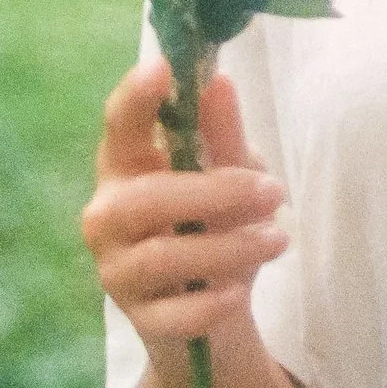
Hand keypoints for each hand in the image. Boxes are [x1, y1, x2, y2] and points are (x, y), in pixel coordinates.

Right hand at [81, 56, 289, 348]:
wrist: (209, 309)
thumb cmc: (212, 225)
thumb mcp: (229, 175)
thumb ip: (222, 136)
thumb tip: (219, 81)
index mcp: (126, 166)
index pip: (119, 125)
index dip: (135, 97)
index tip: (162, 68)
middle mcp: (108, 215)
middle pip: (145, 199)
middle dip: (215, 193)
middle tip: (275, 190)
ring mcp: (117, 270)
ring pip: (163, 257)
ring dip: (228, 246)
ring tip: (278, 238)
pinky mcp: (138, 319)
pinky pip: (171, 314)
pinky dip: (209, 303)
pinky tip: (238, 292)